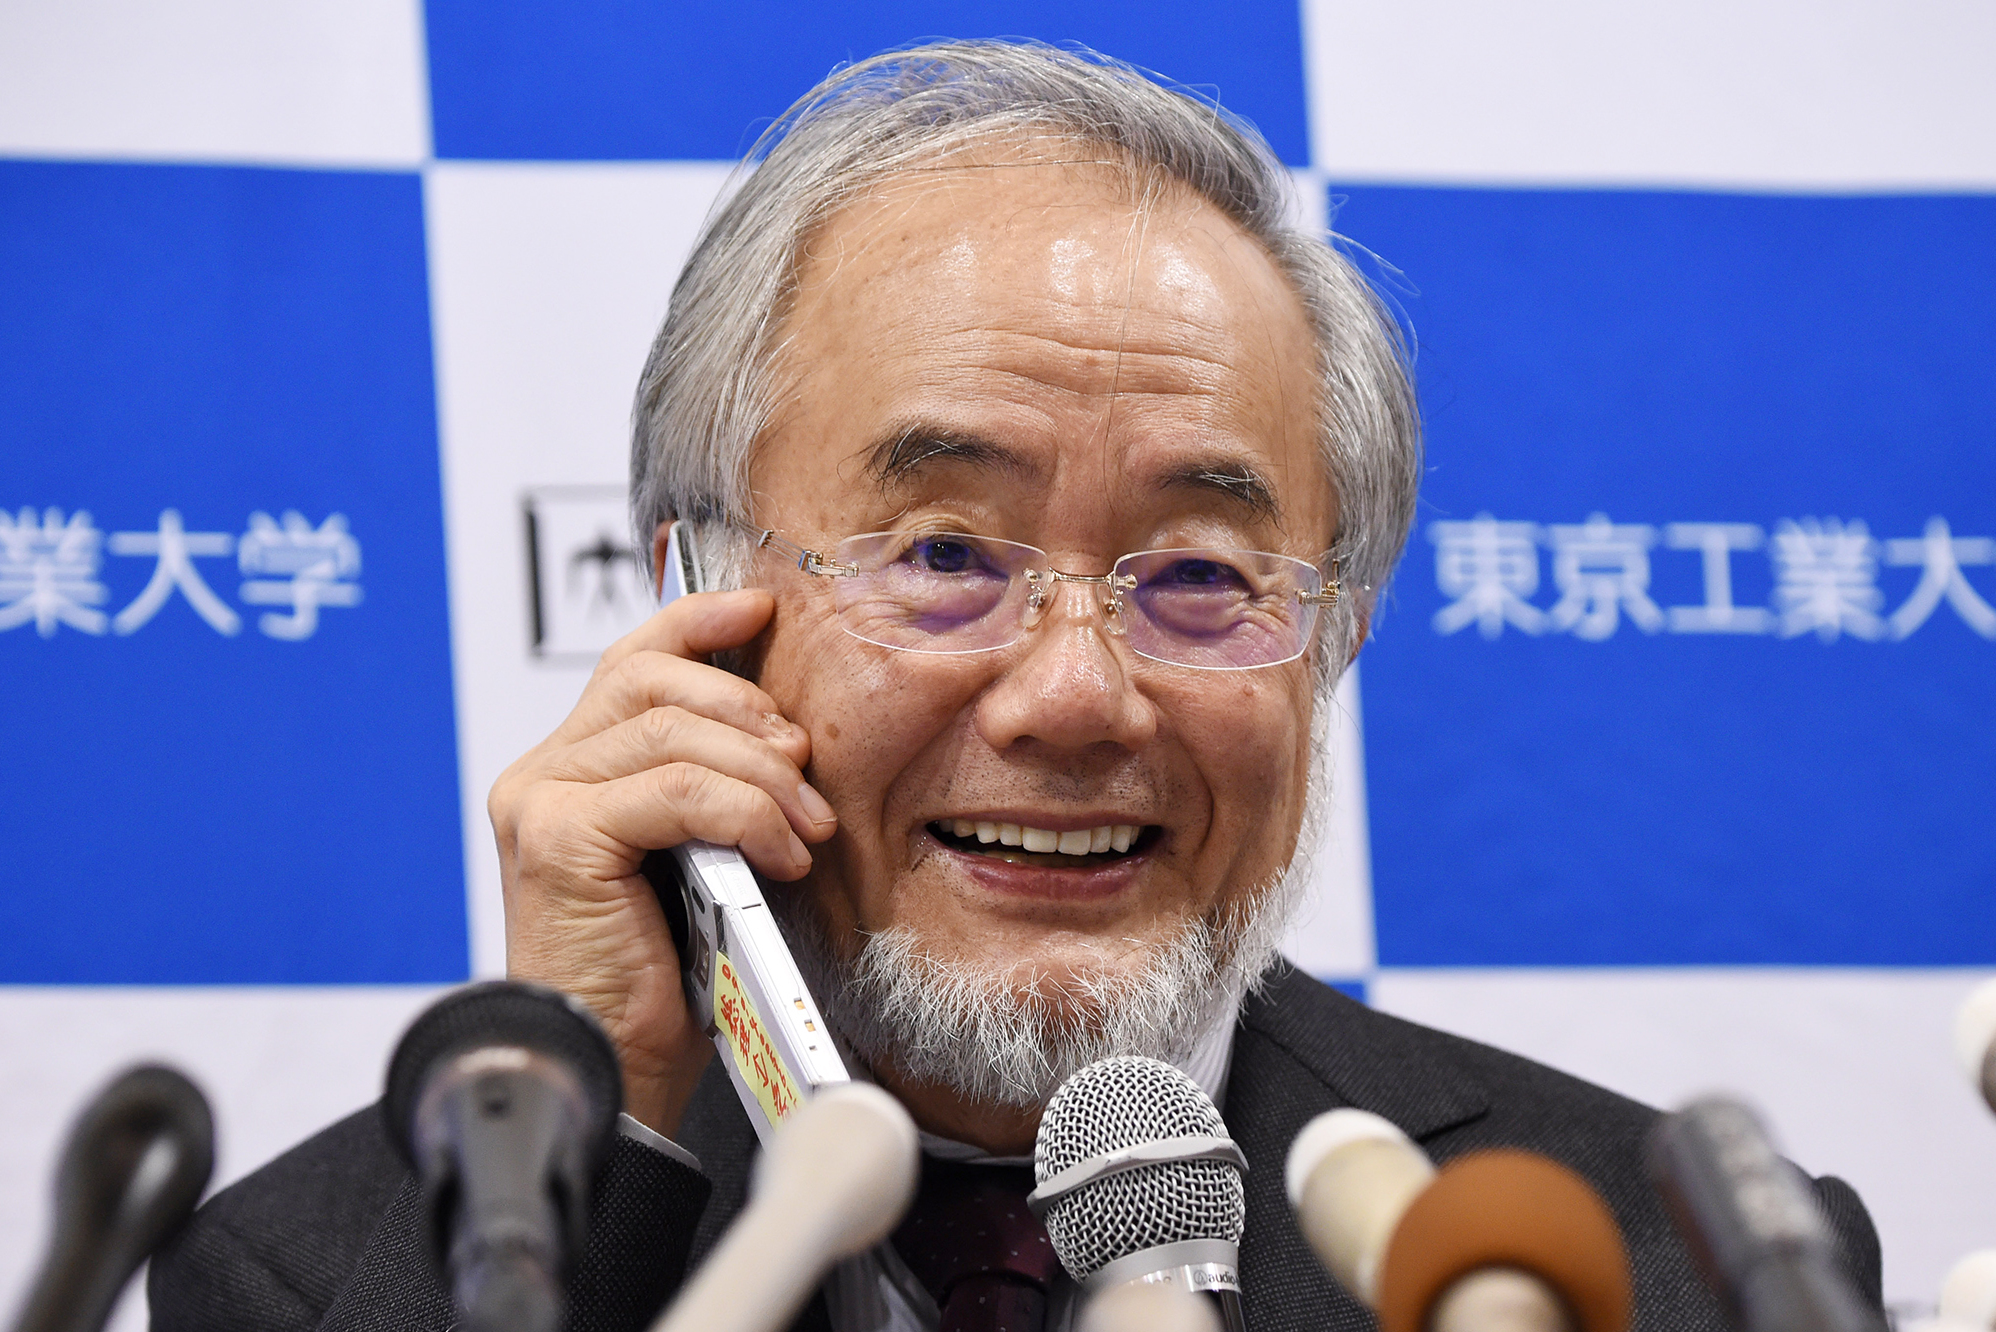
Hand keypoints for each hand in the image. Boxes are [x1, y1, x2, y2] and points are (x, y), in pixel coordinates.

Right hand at [488, 589, 837, 1133]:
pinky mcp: (559, 838)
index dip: (697, 621)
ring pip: (672, 731)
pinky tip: (779, 855)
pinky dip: (745, 813)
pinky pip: (677, 792)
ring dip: (762, 774)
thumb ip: (711, 792)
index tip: (761, 608)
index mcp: (570, 771)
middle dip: (749, 710)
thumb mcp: (701, 860)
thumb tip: (784, 736)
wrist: (614, 1070)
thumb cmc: (663, 978)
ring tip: (807, 827)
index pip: (632, 660)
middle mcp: (543, 775)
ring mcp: (541, 802)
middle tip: (805, 769)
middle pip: (653, 678)